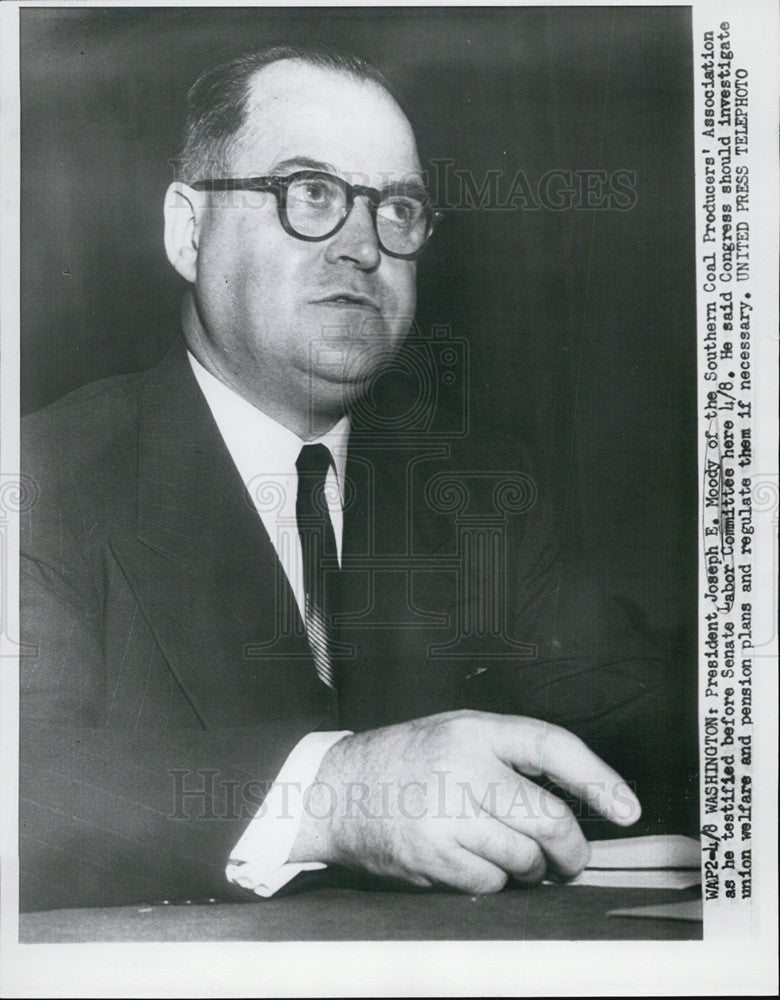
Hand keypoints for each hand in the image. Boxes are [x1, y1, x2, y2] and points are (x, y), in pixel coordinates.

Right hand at [289, 709, 640, 892]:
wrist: (339, 791)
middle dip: (572, 850)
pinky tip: (476, 862)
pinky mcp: (431, 856)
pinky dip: (495, 881)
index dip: (599, 778)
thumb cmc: (409, 760)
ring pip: (525, 858)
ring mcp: (444, 814)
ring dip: (533, 868)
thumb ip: (510, 755)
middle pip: (549, 818)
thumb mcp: (457, 733)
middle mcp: (462, 768)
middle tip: (571, 859)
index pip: (552, 745)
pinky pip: (491, 882)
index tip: (629, 807)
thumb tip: (579, 802)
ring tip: (518, 859)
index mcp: (474, 729)